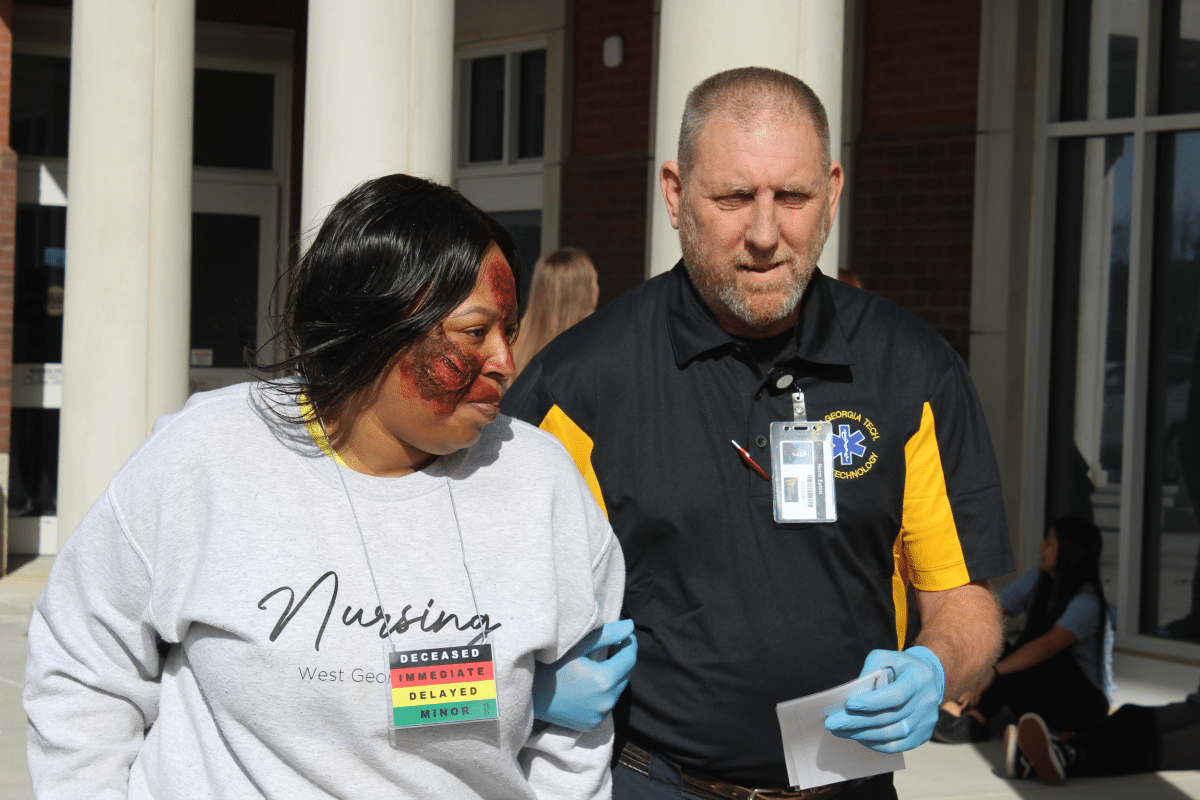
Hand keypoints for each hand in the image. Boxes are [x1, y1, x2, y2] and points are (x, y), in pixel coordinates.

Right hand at [531, 619, 637, 730]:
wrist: (527, 694)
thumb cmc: (550, 664)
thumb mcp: (578, 646)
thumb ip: (606, 635)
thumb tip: (631, 626)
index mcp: (605, 680)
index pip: (629, 658)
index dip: (629, 644)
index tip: (625, 634)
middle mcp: (606, 702)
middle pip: (625, 675)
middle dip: (622, 660)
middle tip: (613, 645)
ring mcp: (599, 716)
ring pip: (616, 691)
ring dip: (614, 677)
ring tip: (602, 662)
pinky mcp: (590, 724)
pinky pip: (605, 705)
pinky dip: (603, 693)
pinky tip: (591, 682)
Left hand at [823, 646, 945, 752]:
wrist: (929, 677)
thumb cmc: (900, 666)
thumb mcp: (885, 658)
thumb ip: (870, 672)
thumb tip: (851, 694)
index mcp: (918, 678)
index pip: (895, 696)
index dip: (872, 702)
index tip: (849, 704)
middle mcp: (926, 701)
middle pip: (890, 718)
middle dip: (857, 722)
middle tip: (832, 723)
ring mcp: (927, 720)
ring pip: (892, 734)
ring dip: (863, 734)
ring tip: (840, 731)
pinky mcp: (924, 735)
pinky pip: (898, 746)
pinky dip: (876, 744)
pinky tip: (859, 737)